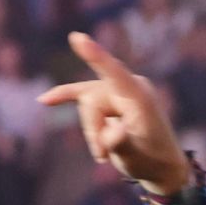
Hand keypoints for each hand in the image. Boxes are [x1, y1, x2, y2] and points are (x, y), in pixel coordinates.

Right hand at [38, 32, 191, 195]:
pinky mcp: (109, 97)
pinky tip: (44, 100)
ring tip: (105, 154)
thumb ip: (121, 142)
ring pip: (85, 106)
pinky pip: (81, 94)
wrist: (161, 166)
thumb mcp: (136, 157)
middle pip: (90, 101)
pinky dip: (64, 96)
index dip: (95, 56)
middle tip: (103, 157)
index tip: (78, 38)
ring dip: (91, 132)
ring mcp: (119, 90)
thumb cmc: (151, 160)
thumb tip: (114, 129)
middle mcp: (130, 86)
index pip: (115, 73)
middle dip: (92, 131)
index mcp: (141, 98)